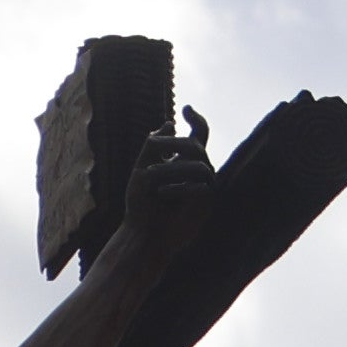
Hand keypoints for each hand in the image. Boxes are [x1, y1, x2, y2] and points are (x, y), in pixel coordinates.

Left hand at [95, 130, 220, 279]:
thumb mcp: (141, 172)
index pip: (199, 136)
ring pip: (199, 164)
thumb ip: (153, 149)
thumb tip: (168, 124)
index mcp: (184, 163)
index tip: (186, 108)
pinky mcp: (206, 204)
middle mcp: (197, 173)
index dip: (197, 121)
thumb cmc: (141, 207)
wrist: (143, 238)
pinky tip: (162, 193)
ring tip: (149, 176)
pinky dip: (179, 187)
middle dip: (173, 144)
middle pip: (196, 146)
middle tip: (152, 148)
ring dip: (172, 167)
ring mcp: (204, 188)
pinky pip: (201, 186)